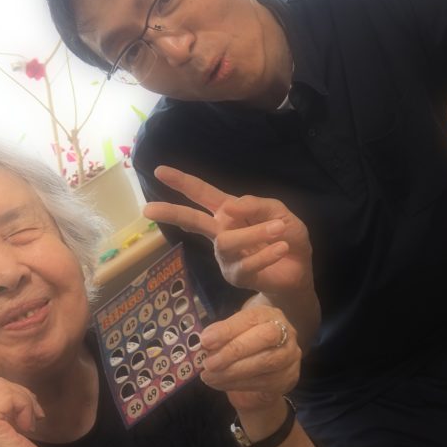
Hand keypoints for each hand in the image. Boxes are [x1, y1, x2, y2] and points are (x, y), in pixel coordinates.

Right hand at [144, 165, 313, 300]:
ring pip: (227, 241)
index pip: (202, 194)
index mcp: (229, 213)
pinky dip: (266, 254)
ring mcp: (225, 257)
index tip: (160, 171)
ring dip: (254, 233)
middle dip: (171, 213)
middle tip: (148, 209)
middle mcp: (221, 233)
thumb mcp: (280, 213)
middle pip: (192, 220)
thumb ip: (258, 205)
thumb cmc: (286, 239)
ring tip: (279, 230)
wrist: (299, 272)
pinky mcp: (236, 276)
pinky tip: (280, 248)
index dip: (182, 182)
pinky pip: (246, 263)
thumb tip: (229, 207)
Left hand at [199, 306, 299, 413]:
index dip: (228, 329)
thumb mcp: (234, 334)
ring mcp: (290, 356)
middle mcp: (286, 333)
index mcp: (269, 315)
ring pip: (264, 363)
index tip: (206, 340)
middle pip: (265, 337)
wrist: (263, 372)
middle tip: (209, 363)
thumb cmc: (245, 345)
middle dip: (234, 350)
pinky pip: (262, 382)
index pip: (251, 318)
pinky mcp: (288, 378)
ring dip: (232, 372)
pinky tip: (219, 383)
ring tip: (209, 376)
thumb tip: (205, 341)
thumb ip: (222, 334)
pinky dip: (236, 384)